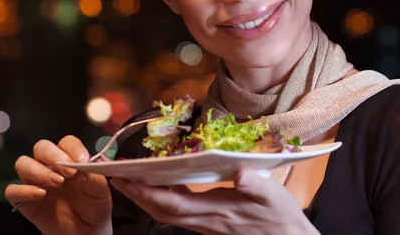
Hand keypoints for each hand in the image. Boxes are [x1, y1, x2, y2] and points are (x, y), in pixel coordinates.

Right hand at [5, 135, 112, 234]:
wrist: (86, 231)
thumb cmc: (94, 205)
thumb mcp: (100, 191)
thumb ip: (93, 178)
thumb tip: (80, 170)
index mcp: (70, 158)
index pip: (66, 142)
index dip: (72, 148)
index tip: (82, 161)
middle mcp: (50, 166)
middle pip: (41, 147)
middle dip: (53, 156)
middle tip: (67, 173)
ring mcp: (35, 182)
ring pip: (23, 163)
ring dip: (38, 170)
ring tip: (56, 183)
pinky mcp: (24, 200)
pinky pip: (12, 190)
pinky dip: (24, 190)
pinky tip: (41, 195)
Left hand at [110, 170, 319, 234]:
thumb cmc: (281, 216)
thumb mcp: (273, 195)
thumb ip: (255, 185)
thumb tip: (240, 174)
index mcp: (218, 209)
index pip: (174, 202)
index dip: (148, 191)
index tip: (129, 177)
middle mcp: (206, 220)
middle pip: (162, 211)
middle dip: (137, 196)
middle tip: (117, 177)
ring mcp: (206, 225)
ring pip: (167, 215)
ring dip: (146, 200)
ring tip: (131, 181)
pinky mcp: (210, 224)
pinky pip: (178, 215)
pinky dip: (162, 202)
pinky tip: (160, 188)